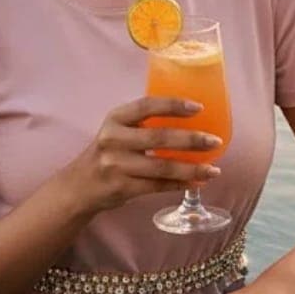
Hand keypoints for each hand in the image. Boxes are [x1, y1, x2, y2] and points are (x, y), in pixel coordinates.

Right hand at [62, 96, 224, 215]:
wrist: (80, 186)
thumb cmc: (108, 152)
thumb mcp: (118, 130)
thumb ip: (144, 124)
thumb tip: (190, 120)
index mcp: (116, 119)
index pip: (147, 106)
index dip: (173, 105)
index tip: (199, 107)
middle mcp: (114, 139)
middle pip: (159, 138)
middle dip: (191, 140)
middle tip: (215, 141)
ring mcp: (117, 165)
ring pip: (162, 166)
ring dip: (191, 168)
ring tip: (213, 169)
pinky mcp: (122, 188)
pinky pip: (157, 186)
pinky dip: (180, 185)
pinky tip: (197, 183)